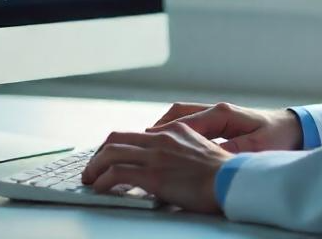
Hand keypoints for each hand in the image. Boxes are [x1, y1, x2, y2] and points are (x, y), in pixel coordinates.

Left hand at [80, 122, 229, 213]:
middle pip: (117, 138)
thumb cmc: (222, 173)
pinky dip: (102, 181)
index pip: (136, 134)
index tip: (110, 157)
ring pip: (111, 153)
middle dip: (100, 154)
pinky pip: (116, 173)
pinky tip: (98, 189)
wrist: (232, 180)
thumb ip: (180, 150)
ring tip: (89, 180)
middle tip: (93, 168)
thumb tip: (166, 163)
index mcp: (173, 131)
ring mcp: (155, 156)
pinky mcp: (153, 175)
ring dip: (94, 168)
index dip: (117, 146)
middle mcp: (161, 138)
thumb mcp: (200, 150)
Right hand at [148, 101, 303, 152]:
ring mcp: (217, 114)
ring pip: (181, 116)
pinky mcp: (219, 121)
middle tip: (139, 144)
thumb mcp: (255, 147)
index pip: (186, 121)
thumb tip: (208, 157)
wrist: (294, 129)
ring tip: (147, 145)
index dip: (165, 133)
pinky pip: (190, 122)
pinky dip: (174, 131)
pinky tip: (166, 144)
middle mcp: (217, 109)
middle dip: (157, 129)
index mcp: (223, 113)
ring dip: (163, 128)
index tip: (149, 144)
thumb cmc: (277, 138)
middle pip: (177, 113)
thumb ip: (230, 151)